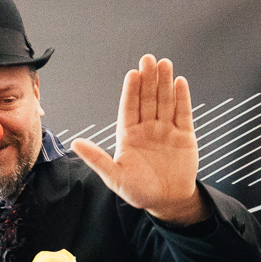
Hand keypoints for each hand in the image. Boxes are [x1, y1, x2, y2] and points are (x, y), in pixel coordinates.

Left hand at [72, 55, 204, 224]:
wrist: (168, 201)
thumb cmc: (139, 191)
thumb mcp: (115, 177)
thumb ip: (97, 159)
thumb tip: (75, 143)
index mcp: (128, 134)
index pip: (130, 107)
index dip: (132, 90)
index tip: (132, 74)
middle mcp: (147, 128)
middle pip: (148, 99)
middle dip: (148, 79)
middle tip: (148, 59)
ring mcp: (166, 130)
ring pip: (165, 101)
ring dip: (165, 82)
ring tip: (164, 64)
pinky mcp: (184, 135)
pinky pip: (183, 113)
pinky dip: (182, 98)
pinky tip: (179, 82)